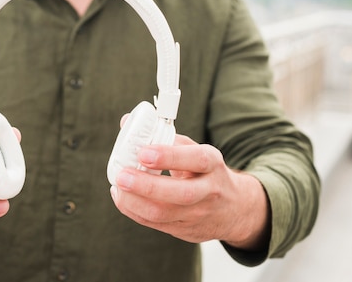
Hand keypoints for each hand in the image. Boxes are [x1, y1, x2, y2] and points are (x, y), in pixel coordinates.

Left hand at [110, 134, 269, 250]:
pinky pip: (155, 224)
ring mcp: (198, 214)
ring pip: (164, 213)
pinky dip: (133, 210)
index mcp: (212, 164)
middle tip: (122, 175)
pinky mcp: (185, 229)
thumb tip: (126, 121)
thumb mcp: (194, 150)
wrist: (234, 208)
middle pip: (180, 193)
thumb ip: (163, 136)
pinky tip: (122, 197)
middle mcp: (209, 191)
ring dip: (134, 201)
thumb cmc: (204, 172)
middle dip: (146, 185)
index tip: (143, 152)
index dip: (169, 156)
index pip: (196, 159)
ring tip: (117, 186)